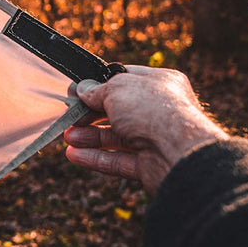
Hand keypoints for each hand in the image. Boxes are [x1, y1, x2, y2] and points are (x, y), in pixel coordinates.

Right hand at [64, 65, 227, 192]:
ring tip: (68, 137)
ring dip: (90, 137)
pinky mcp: (150, 165)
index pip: (127, 80)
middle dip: (92, 114)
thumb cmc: (153, 110)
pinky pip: (118, 161)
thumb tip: (83, 91)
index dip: (102, 85)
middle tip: (71, 117)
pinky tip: (74, 155)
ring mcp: (156, 139)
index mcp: (162, 84)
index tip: (80, 91)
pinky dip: (96, 158)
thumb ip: (97, 90)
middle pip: (119, 111)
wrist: (179, 152)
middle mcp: (160, 111)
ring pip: (117, 137)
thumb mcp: (117, 88)